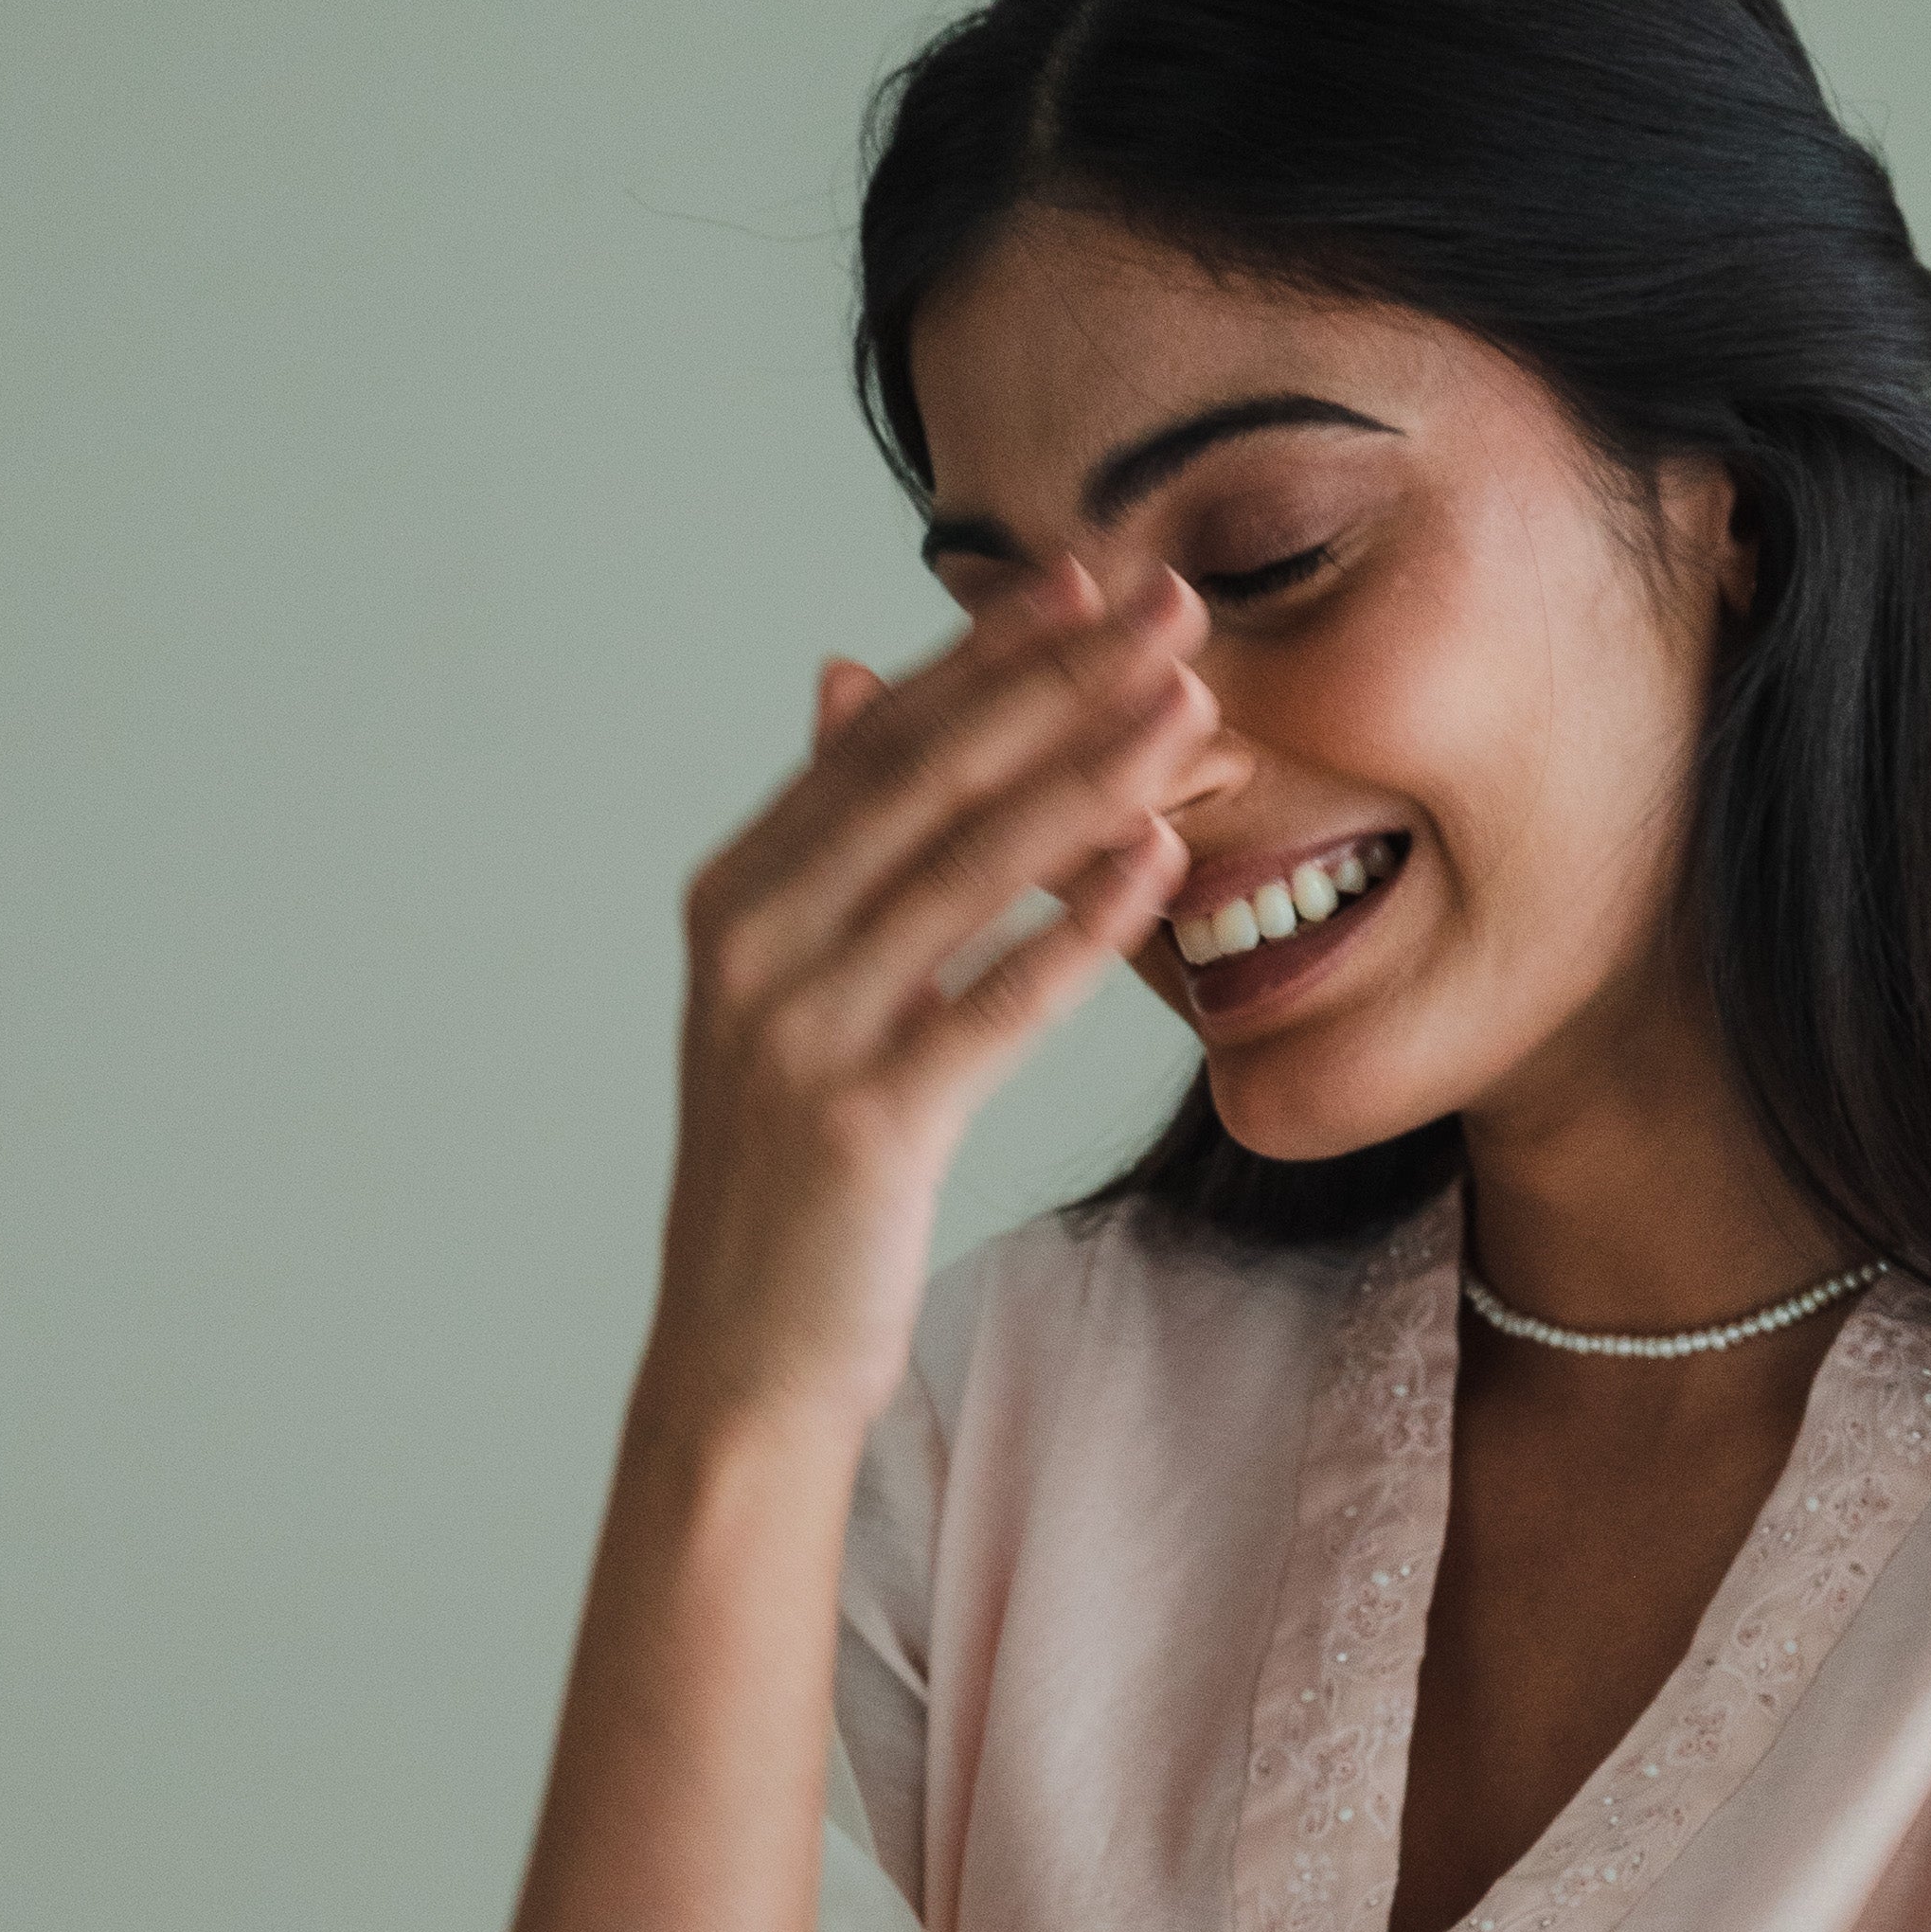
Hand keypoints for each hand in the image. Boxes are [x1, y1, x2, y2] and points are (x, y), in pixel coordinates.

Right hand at [649, 558, 1215, 1438]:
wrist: (740, 1359)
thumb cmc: (791, 1177)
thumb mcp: (788, 992)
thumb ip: (827, 841)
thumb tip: (847, 676)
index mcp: (738, 897)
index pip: (880, 739)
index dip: (989, 649)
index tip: (1090, 572)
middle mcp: (755, 946)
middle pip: (929, 778)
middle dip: (1059, 677)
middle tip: (1171, 602)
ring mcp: (801, 1032)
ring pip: (968, 870)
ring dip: (1090, 772)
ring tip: (1192, 702)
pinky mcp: (866, 1123)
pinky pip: (993, 1003)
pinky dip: (1078, 927)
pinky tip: (1157, 861)